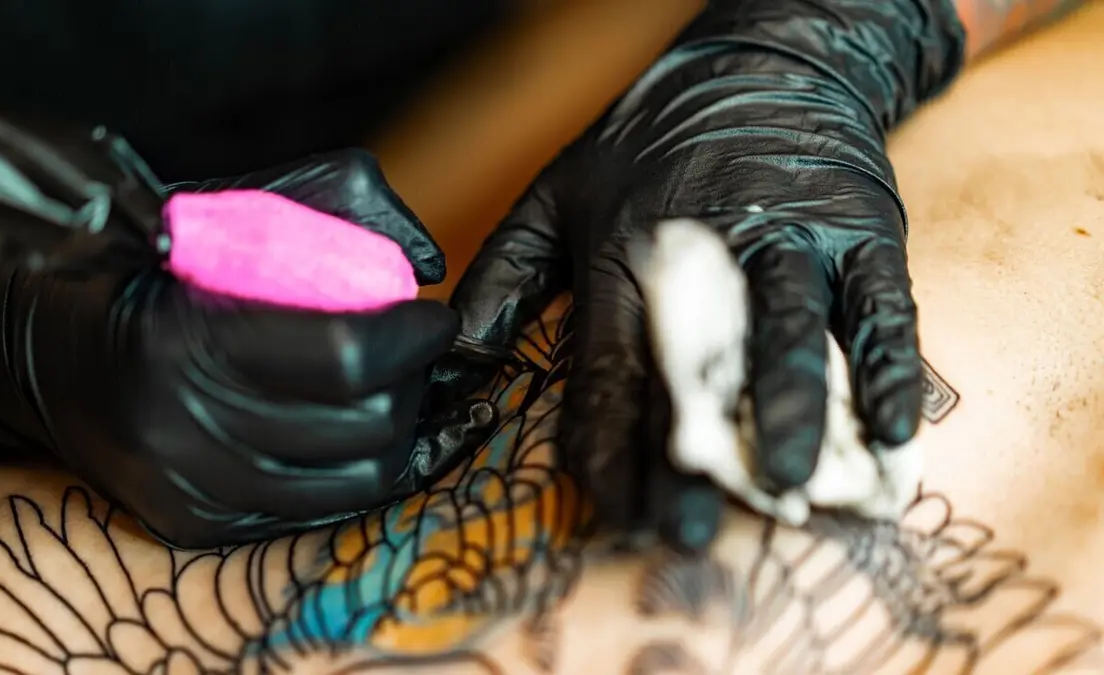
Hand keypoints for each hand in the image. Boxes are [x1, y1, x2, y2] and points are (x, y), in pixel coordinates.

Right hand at [0, 90, 494, 547]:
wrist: (41, 358)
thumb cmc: (151, 272)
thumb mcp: (227, 208)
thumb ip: (332, 200)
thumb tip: (428, 261)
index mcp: (185, 338)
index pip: (346, 356)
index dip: (412, 338)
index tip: (434, 316)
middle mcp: (182, 428)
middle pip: (362, 425)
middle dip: (413, 383)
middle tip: (413, 352)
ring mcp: (188, 487)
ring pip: (355, 479)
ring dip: (396, 431)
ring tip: (389, 390)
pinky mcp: (195, 524)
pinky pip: (316, 510)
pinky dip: (352, 470)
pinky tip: (349, 430)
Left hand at [444, 0, 964, 549]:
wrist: (764, 59)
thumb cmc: (649, 142)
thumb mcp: (556, 194)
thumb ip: (502, 279)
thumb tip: (449, 361)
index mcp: (625, 252)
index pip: (609, 365)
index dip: (607, 445)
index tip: (612, 514)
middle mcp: (707, 250)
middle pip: (697, 362)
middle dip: (690, 451)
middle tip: (686, 528)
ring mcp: (791, 236)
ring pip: (790, 331)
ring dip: (791, 410)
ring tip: (787, 482)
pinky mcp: (861, 227)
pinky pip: (879, 303)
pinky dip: (890, 365)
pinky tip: (891, 429)